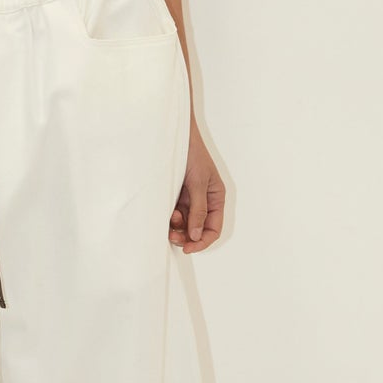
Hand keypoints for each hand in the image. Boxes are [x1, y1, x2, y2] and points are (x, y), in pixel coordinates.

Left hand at [170, 128, 225, 253]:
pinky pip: (174, 213)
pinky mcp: (175, 195)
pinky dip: (169, 216)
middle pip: (197, 230)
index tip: (188, 248)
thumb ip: (198, 209)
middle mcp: (204, 201)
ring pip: (184, 224)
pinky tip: (165, 210)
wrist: (175, 135)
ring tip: (169, 216)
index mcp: (216, 198)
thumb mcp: (197, 183)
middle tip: (171, 236)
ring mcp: (189, 199)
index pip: (213, 229)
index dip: (202, 241)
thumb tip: (197, 235)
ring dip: (176, 227)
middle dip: (186, 236)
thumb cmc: (192, 154)